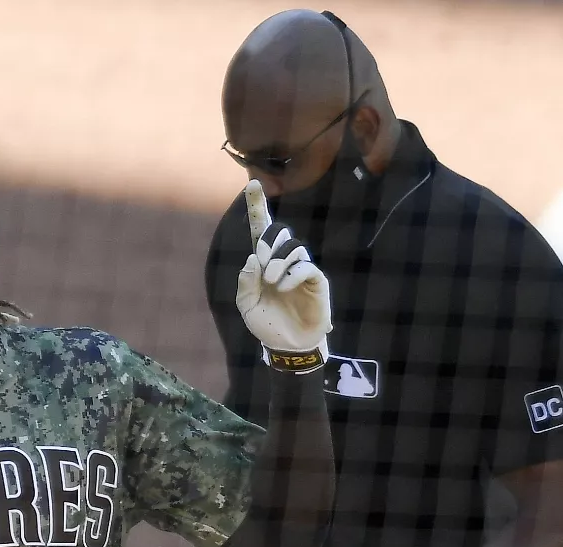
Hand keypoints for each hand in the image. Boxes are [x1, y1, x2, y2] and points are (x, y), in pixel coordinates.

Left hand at [236, 180, 332, 371]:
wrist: (287, 346)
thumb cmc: (267, 325)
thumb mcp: (247, 306)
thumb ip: (246, 282)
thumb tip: (253, 258)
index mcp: (264, 264)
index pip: (262, 230)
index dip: (258, 207)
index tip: (252, 184)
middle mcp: (284, 262)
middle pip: (279, 233)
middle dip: (269, 244)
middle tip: (263, 268)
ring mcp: (301, 270)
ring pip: (294, 248)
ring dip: (278, 262)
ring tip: (272, 283)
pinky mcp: (317, 281)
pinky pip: (306, 266)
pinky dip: (292, 274)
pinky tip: (284, 287)